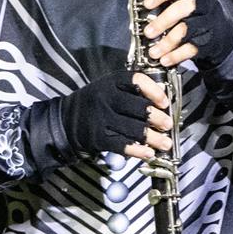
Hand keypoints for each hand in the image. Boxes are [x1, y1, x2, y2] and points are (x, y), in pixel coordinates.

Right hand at [57, 70, 173, 162]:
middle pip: (139, 107)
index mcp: (111, 82)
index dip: (154, 91)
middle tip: (168, 125)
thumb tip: (162, 94)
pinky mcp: (98, 137)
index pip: (136, 81)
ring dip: (154, 138)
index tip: (164, 101)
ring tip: (165, 143)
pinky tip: (148, 153)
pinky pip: (122, 145)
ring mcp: (101, 118)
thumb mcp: (109, 89)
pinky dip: (138, 150)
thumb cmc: (93, 104)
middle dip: (158, 118)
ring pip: (134, 129)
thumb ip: (132, 90)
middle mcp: (106, 98)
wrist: (64, 121)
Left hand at [142, 0, 232, 74]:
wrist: (223, 37)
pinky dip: (175, 55)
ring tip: (154, 52)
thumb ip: (170, 3)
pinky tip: (165, 59)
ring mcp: (208, 23)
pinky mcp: (209, 41)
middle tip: (148, 32)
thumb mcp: (188, 4)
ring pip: (185, 30)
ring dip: (166, 43)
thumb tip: (144, 11)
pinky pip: (190, 47)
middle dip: (162, 21)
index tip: (147, 4)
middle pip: (182, 9)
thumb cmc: (198, 18)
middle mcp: (204, 5)